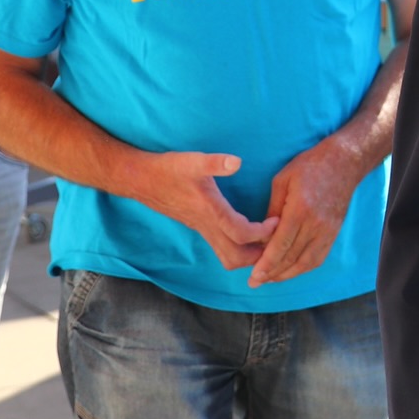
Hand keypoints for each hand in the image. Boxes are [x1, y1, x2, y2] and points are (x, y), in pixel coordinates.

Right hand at [131, 152, 277, 271]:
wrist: (141, 180)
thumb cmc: (169, 169)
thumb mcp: (193, 161)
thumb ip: (215, 163)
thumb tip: (236, 162)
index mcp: (210, 212)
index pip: (241, 234)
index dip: (263, 232)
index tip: (277, 220)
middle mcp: (206, 226)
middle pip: (235, 258)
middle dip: (258, 254)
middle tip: (277, 237)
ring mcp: (202, 229)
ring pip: (227, 257)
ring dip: (249, 254)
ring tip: (268, 238)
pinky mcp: (200, 228)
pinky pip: (222, 248)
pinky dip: (239, 248)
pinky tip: (251, 234)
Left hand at [248, 135, 366, 286]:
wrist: (345, 161)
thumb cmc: (309, 166)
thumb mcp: (282, 181)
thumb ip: (271, 211)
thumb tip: (261, 235)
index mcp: (300, 210)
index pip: (280, 246)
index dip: (266, 264)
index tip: (253, 276)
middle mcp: (316, 224)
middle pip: (292, 257)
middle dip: (272, 273)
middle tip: (255, 282)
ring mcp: (328, 229)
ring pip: (306, 262)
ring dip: (287, 274)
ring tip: (270, 279)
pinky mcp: (335, 231)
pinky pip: (319, 256)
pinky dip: (304, 267)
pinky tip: (292, 269)